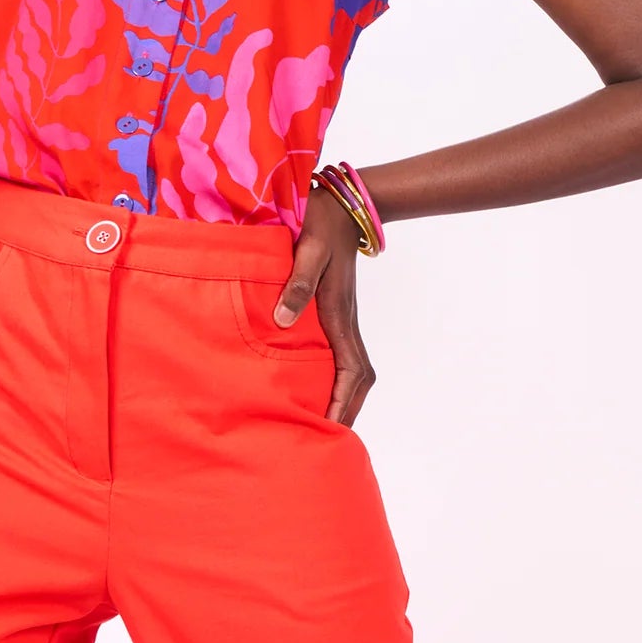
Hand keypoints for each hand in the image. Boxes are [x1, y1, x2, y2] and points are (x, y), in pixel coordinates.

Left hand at [275, 186, 374, 427]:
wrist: (342, 203)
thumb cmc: (322, 224)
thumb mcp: (307, 250)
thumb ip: (298, 285)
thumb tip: (283, 321)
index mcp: (339, 314)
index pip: (351, 370)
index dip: (343, 401)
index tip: (331, 427)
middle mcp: (345, 321)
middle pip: (358, 377)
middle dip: (347, 409)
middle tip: (328, 438)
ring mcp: (343, 317)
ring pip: (353, 367)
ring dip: (344, 396)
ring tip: (323, 422)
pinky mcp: (335, 310)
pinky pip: (342, 353)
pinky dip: (337, 377)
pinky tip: (317, 384)